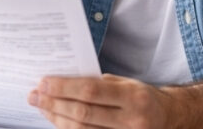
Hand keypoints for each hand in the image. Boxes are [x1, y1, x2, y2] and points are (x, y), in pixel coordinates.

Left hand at [28, 74, 177, 128]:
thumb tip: (62, 83)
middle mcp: (131, 119)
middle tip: (34, 95)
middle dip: (54, 104)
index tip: (43, 82)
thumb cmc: (141, 96)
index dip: (64, 88)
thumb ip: (98, 84)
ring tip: (42, 106)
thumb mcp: (126, 83)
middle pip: (83, 114)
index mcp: (133, 96)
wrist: (168, 118)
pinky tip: (57, 119)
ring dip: (57, 118)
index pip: (91, 92)